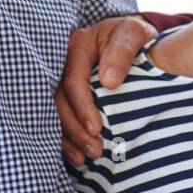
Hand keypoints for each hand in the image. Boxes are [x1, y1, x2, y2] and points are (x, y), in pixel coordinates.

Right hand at [57, 14, 156, 166]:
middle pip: (60, 100)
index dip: (82, 107)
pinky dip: (67, 139)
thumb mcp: (134, 33)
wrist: (135, 38)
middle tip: (95, 150)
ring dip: (70, 138)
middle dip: (75, 129)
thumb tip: (109, 81)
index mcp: (78, 45)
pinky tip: (77, 156)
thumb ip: (122, 52)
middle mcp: (65, 62)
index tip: (96, 129)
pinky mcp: (68, 94)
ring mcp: (63, 78)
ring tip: (86, 158)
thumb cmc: (135, 34)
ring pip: (57, 112)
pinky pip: (61, 118)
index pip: (73, 80)